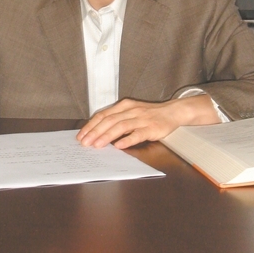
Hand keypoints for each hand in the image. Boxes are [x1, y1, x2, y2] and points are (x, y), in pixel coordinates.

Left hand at [77, 94, 220, 149]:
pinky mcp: (151, 128)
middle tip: (85, 143)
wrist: (172, 112)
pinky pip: (137, 134)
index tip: (81, 135)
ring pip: (120, 126)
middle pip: (109, 120)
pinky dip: (127, 140)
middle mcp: (131, 111)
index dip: (91, 125)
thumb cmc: (149, 114)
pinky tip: (119, 146)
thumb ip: (117, 119)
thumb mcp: (131, 112)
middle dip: (95, 132)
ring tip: (97, 145)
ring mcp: (141, 119)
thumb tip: (97, 131)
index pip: (103, 115)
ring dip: (107, 136)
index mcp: (124, 106)